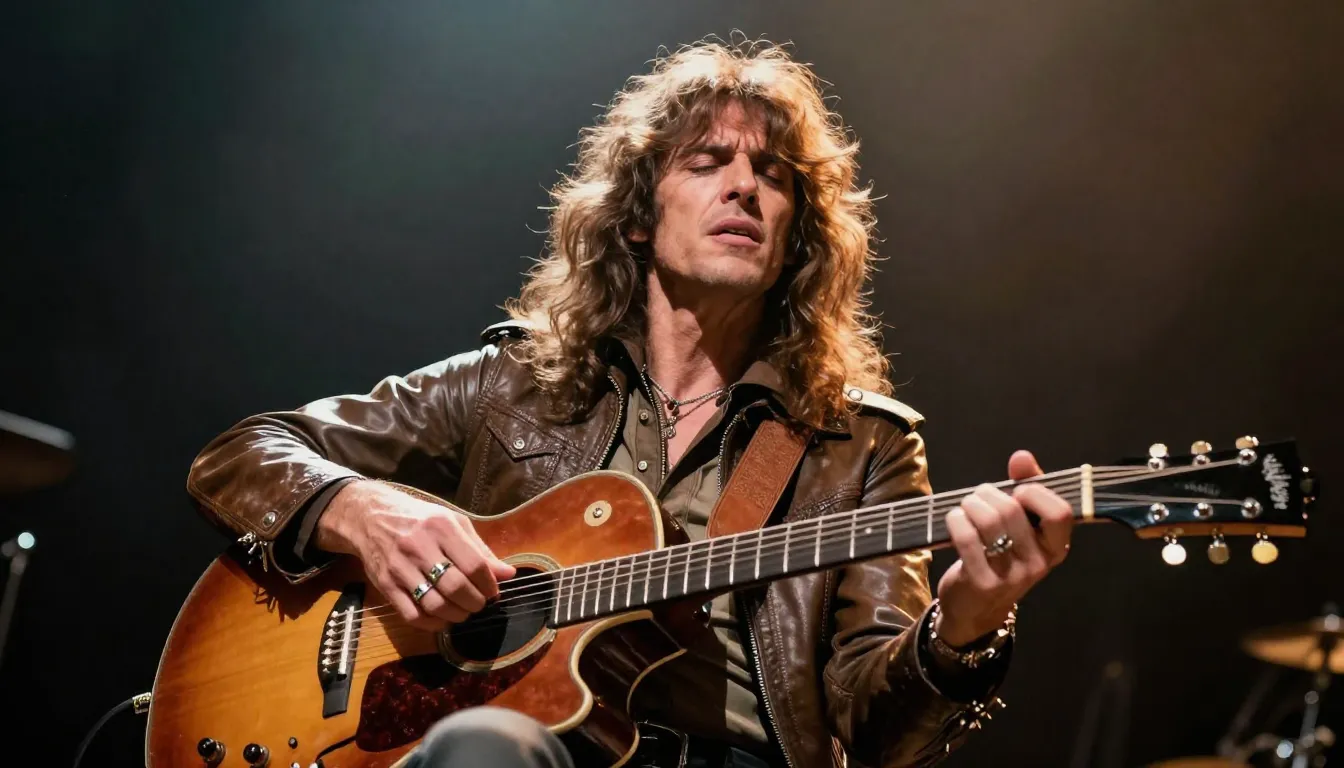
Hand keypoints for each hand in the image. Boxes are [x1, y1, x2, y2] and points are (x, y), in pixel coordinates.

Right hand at [316, 480, 515, 630]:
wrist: (369, 517)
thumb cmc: (419, 519)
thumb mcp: (453, 523)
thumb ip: (480, 550)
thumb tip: (508, 574)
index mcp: (441, 528)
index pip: (474, 565)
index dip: (489, 585)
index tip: (493, 592)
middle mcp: (419, 547)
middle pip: (456, 588)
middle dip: (475, 603)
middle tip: (479, 604)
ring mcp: (400, 568)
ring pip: (434, 605)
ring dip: (456, 616)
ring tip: (463, 612)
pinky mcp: (385, 585)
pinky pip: (412, 615)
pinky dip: (432, 624)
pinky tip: (441, 619)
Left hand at [934, 450, 1073, 646]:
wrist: (976, 608)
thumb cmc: (1001, 557)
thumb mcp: (1021, 527)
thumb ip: (1026, 488)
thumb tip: (1022, 457)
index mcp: (1056, 547)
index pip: (1060, 512)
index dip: (1035, 491)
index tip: (1017, 490)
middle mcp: (1039, 563)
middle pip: (1013, 509)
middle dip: (988, 493)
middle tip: (979, 497)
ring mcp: (1012, 576)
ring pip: (989, 520)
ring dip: (970, 504)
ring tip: (966, 507)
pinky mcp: (983, 583)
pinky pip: (967, 537)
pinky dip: (956, 520)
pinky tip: (954, 521)